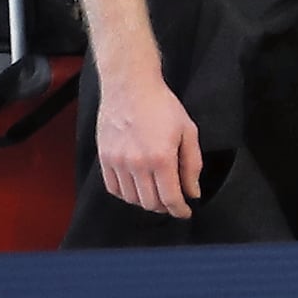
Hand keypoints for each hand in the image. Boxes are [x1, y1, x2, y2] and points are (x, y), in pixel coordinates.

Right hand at [95, 65, 206, 218]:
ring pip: (132, 199)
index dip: (180, 210)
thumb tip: (192, 191)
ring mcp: (118, 161)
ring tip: (154, 193)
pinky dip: (126, 194)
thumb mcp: (187, 131)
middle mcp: (137, 163)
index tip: (184, 211)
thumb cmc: (161, 104)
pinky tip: (135, 187)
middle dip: (164, 207)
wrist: (130, 85)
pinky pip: (113, 188)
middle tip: (171, 201)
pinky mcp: (104, 157)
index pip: (170, 199)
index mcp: (161, 158)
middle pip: (150, 203)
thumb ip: (192, 165)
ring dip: (145, 201)